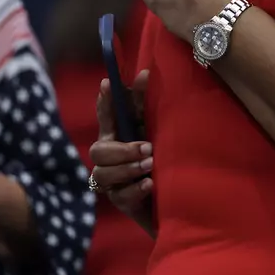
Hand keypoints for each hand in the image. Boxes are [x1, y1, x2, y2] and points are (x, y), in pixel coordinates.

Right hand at [89, 71, 153, 235]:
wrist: (176, 200)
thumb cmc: (165, 162)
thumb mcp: (159, 133)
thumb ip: (148, 108)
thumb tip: (146, 73)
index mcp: (120, 137)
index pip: (107, 118)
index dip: (105, 102)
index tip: (108, 83)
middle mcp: (111, 159)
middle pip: (98, 151)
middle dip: (121, 149)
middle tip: (147, 148)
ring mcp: (113, 182)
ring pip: (102, 174)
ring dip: (127, 168)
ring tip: (150, 166)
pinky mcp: (122, 202)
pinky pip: (120, 196)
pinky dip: (134, 189)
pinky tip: (149, 184)